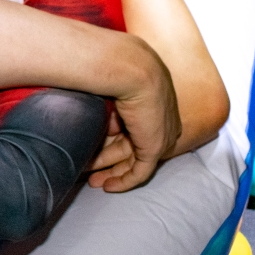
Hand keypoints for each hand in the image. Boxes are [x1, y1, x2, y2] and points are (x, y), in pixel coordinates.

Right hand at [102, 43, 179, 191]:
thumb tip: (95, 120)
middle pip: (135, 146)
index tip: (94, 148)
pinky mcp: (155, 147)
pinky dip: (124, 180)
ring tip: (94, 182)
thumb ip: (107, 106)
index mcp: (154, 101)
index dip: (114, 140)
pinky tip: (108, 186)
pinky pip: (141, 171)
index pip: (135, 128)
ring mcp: (161, 134)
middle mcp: (161, 120)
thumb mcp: (111, 89)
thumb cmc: (116, 68)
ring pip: (135, 160)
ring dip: (113, 172)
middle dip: (112, 161)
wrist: (131, 68)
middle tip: (92, 172)